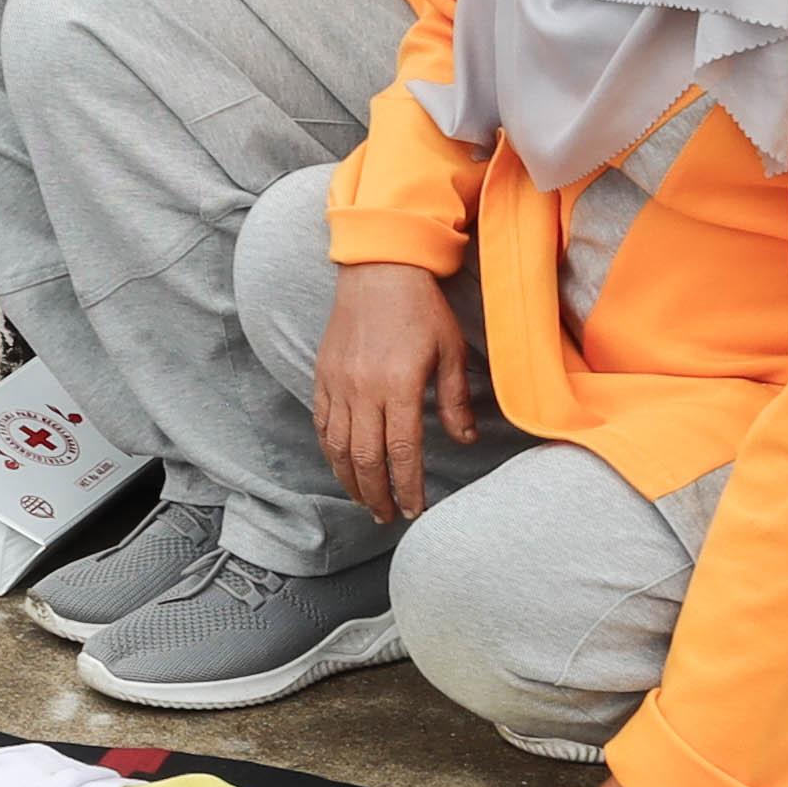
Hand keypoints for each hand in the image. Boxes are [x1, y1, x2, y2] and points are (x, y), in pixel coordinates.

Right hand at [310, 261, 479, 526]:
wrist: (379, 270)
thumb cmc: (421, 308)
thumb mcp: (450, 351)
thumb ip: (455, 400)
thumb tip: (465, 439)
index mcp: (400, 385)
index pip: (403, 451)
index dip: (408, 487)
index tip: (414, 510)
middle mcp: (364, 390)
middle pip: (366, 458)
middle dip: (378, 494)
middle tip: (388, 517)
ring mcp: (339, 384)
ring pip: (339, 447)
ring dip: (351, 480)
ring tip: (365, 501)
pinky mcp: (323, 376)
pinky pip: (322, 425)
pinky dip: (330, 452)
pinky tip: (342, 467)